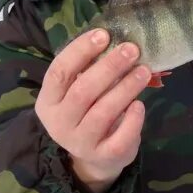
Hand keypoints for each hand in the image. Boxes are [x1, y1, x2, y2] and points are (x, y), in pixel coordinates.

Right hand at [34, 29, 149, 192]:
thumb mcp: (78, 92)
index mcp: (49, 101)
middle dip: (109, 67)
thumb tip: (115, 39)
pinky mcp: (104, 156)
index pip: (59, 72)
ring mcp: (80, 142)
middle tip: (132, 49)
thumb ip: (89, 70)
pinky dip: (132, 119)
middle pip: (83, 91)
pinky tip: (140, 104)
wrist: (94, 157)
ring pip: (103, 112)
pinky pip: (120, 137)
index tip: (103, 34)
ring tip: (143, 71)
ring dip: (126, 88)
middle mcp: (59, 123)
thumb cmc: (87, 112)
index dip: (80, 51)